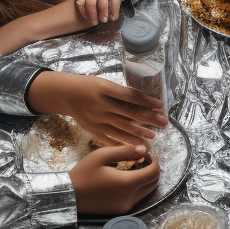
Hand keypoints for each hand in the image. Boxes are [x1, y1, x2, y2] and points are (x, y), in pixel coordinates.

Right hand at [27, 71, 166, 143]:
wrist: (65, 94)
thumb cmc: (89, 86)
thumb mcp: (104, 83)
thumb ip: (120, 93)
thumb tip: (144, 102)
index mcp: (105, 89)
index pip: (130, 96)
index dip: (147, 101)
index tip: (161, 105)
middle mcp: (101, 104)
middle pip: (129, 113)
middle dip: (148, 119)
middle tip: (163, 122)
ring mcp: (96, 118)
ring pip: (121, 128)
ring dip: (139, 133)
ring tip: (152, 136)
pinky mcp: (93, 129)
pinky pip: (110, 137)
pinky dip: (122, 142)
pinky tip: (135, 145)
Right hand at [69, 145, 160, 214]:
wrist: (70, 195)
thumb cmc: (84, 173)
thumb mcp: (102, 156)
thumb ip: (125, 151)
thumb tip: (144, 149)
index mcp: (127, 183)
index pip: (153, 172)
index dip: (154, 162)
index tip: (148, 155)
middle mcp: (131, 197)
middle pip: (154, 183)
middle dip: (153, 170)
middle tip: (142, 161)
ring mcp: (127, 206)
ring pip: (148, 192)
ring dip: (147, 180)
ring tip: (135, 169)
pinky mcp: (122, 211)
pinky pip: (138, 198)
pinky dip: (139, 188)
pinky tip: (128, 180)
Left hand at [75, 0, 126, 24]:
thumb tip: (82, 10)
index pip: (81, 0)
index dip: (84, 12)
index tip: (87, 19)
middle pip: (90, 2)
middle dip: (93, 15)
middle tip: (96, 23)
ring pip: (103, 1)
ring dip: (103, 14)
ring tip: (105, 21)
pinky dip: (115, 10)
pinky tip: (114, 17)